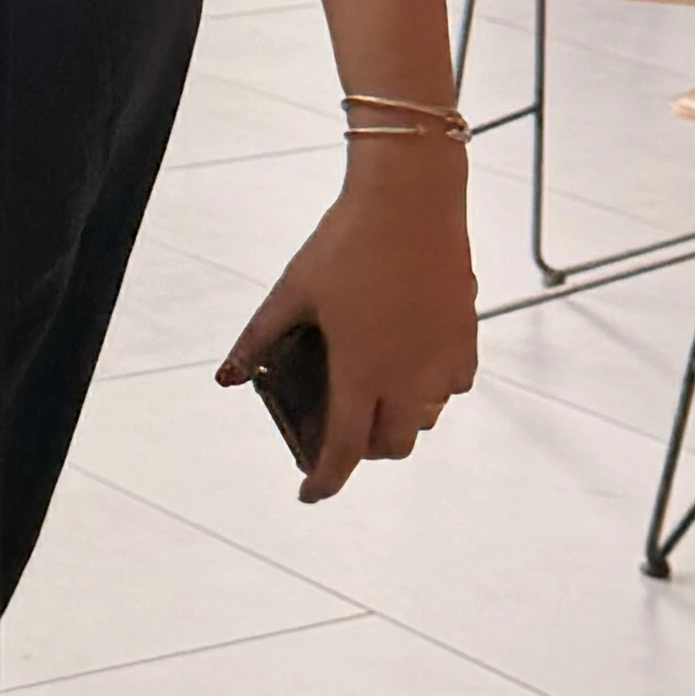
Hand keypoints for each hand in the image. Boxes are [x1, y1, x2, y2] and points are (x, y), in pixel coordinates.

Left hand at [220, 144, 477, 499]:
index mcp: (359, 370)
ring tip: (373, 392)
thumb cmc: (345, 243)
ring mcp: (442, 359)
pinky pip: (454, 385)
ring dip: (399, 419)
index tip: (309, 494)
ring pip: (426, 419)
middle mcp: (407, 375)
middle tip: (342, 432)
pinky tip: (411, 365)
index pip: (344, 449)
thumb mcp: (290, 292)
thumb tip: (228, 378)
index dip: (325, 481)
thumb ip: (259, 339)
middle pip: (391, 446)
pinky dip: (432, 389)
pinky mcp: (467, 337)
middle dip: (364, 451)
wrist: (411, 200)